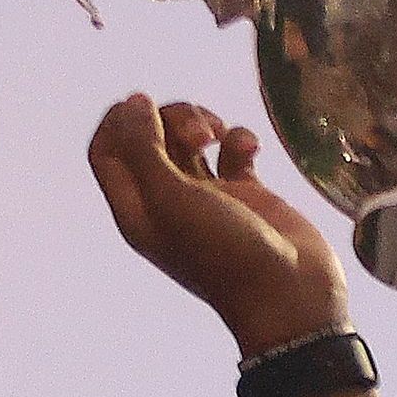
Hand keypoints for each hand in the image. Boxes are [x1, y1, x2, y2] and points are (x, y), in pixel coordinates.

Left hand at [87, 95, 346, 354]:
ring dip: (202, 122)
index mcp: (138, 209)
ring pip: (190, 139)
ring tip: (221, 134)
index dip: (120, 121)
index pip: (107, 151)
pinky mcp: (247, 195)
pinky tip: (251, 148)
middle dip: (171, 117)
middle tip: (198, 133)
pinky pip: (233, 151)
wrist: (290, 295)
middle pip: (150, 136)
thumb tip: (135, 101)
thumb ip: (144, 147)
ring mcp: (208, 197)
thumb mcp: (170, 198)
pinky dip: (239, 139)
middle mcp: (167, 201)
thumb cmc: (224, 252)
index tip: (145, 107)